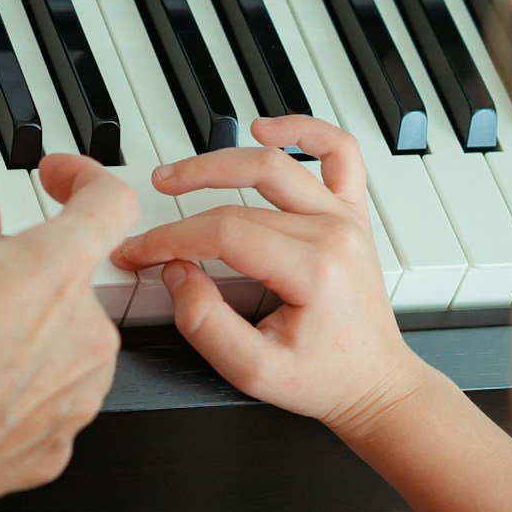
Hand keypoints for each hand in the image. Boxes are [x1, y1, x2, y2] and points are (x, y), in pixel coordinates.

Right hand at [0, 157, 133, 511]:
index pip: (110, 200)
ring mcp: (80, 391)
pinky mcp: (62, 438)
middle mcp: (86, 331)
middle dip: (17, 267)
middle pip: (66, 273)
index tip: (56, 179)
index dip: (83, 178)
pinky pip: (48, 390)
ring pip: (59, 333)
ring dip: (18, 326)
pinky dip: (14, 381)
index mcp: (54, 271)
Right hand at [111, 116, 431, 435]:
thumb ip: (205, 324)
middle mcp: (333, 232)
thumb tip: (176, 272)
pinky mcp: (351, 212)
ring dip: (221, 160)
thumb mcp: (253, 372)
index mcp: (313, 269)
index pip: (224, 234)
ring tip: (178, 173)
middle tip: (144, 218)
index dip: (169, 239)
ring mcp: (345, 217)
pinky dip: (304, 131)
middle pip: (241, 199)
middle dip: (180, 208)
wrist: (374, 383)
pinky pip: (339, 152)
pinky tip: (266, 128)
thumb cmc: (323, 379)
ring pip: (277, 163)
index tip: (137, 253)